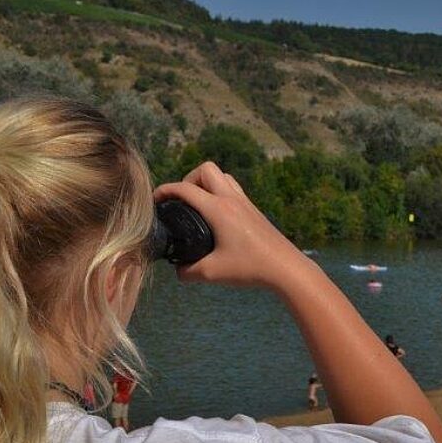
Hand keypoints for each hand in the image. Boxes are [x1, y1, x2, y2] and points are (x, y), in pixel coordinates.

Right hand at [153, 162, 312, 289]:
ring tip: (198, 205)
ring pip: (223, 176)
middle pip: (206, 169)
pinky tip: (218, 216)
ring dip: (207, 183)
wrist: (286, 268)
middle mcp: (232, 200)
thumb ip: (189, 271)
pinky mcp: (254, 211)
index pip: (185, 188)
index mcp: (219, 209)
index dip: (165, 190)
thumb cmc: (250, 268)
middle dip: (189, 178)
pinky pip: (233, 189)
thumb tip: (178, 271)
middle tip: (182, 201)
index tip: (155, 200)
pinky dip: (220, 193)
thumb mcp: (213, 273)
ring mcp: (245, 203)